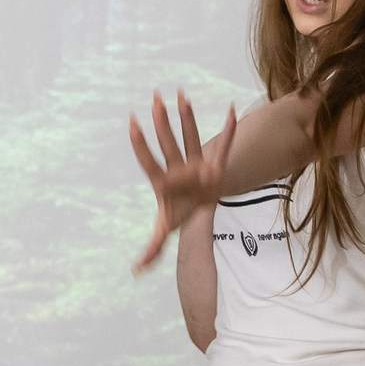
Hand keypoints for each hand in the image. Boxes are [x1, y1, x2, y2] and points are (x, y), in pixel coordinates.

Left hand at [129, 89, 232, 273]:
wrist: (198, 204)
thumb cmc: (178, 212)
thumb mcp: (163, 231)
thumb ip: (151, 249)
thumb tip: (136, 270)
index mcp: (164, 180)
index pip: (149, 161)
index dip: (141, 145)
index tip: (132, 124)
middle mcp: (178, 166)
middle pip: (168, 143)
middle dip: (162, 123)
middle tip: (154, 99)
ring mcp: (196, 162)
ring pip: (191, 137)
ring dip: (188, 117)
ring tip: (180, 95)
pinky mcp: (215, 164)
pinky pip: (224, 146)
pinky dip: (229, 130)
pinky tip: (232, 110)